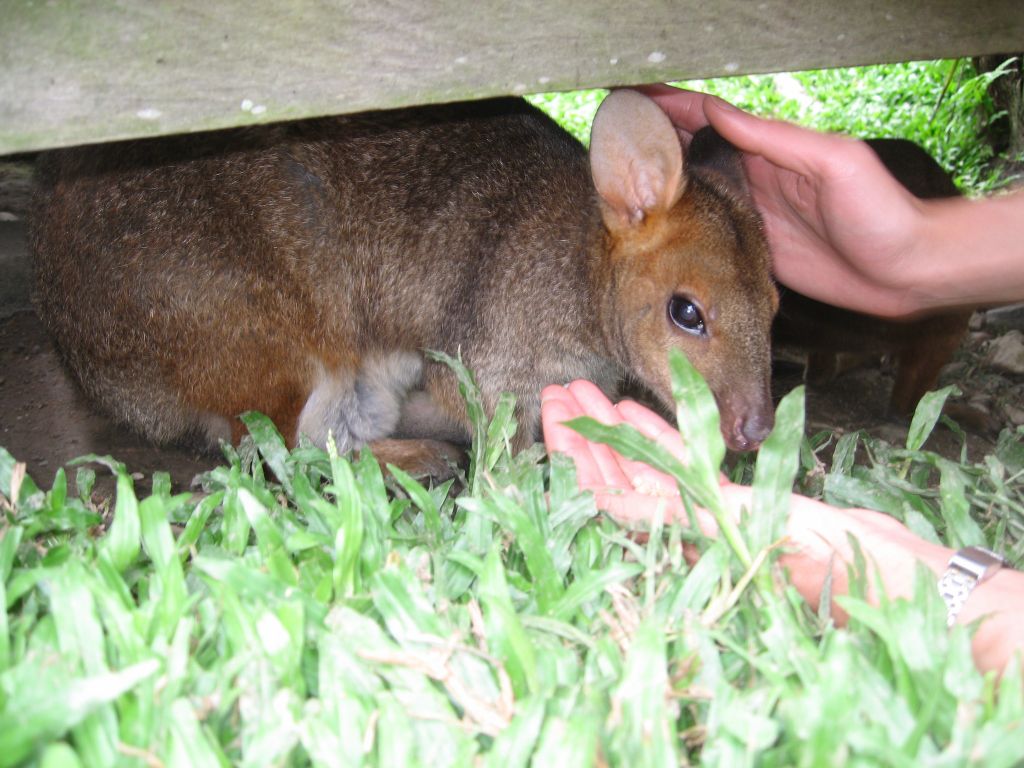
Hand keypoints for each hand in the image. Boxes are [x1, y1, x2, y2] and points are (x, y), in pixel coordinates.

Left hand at [540, 379, 947, 621]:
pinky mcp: (734, 500)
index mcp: (676, 539)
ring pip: (640, 465)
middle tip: (557, 389)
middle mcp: (680, 527)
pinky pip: (682, 464)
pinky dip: (656, 435)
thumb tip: (606, 499)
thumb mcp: (749, 530)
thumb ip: (680, 513)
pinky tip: (632, 408)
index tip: (554, 408)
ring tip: (583, 388)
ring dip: (610, 428)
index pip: (602, 491)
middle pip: (611, 473)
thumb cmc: (826, 561)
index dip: (572, 450)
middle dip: (580, 432)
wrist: (893, 577)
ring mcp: (704, 513)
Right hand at [633, 85, 933, 316]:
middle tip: (612, 134)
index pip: (712, 119)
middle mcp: (757, 179)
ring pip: (694, 194)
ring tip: (618, 176)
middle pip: (694, 153)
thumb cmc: (881, 212)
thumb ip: (775, 139)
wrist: (906, 271)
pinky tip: (652, 229)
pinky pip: (708, 235)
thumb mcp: (832, 162)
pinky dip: (678, 228)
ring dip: (659, 184)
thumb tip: (720, 113)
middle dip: (654, 140)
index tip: (632, 98)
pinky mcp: (753, 253)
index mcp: (774, 150)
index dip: (672, 106)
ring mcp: (753, 216)